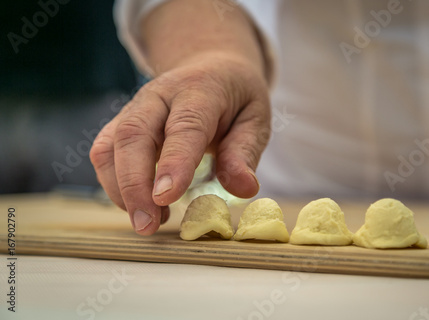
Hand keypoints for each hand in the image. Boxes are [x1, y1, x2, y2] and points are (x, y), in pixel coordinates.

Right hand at [90, 53, 269, 234]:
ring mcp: (136, 107)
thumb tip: (244, 189)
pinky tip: (136, 205)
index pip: (184, 126)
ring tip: (147, 222)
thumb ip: (245, 152)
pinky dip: (113, 183)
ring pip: (110, 144)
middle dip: (134, 184)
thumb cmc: (234, 98)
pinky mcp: (122, 123)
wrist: (208, 66)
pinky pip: (104, 152)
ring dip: (120, 189)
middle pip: (134, 134)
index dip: (174, 162)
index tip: (165, 198)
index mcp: (200, 89)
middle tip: (148, 225)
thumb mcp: (255, 118)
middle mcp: (160, 94)